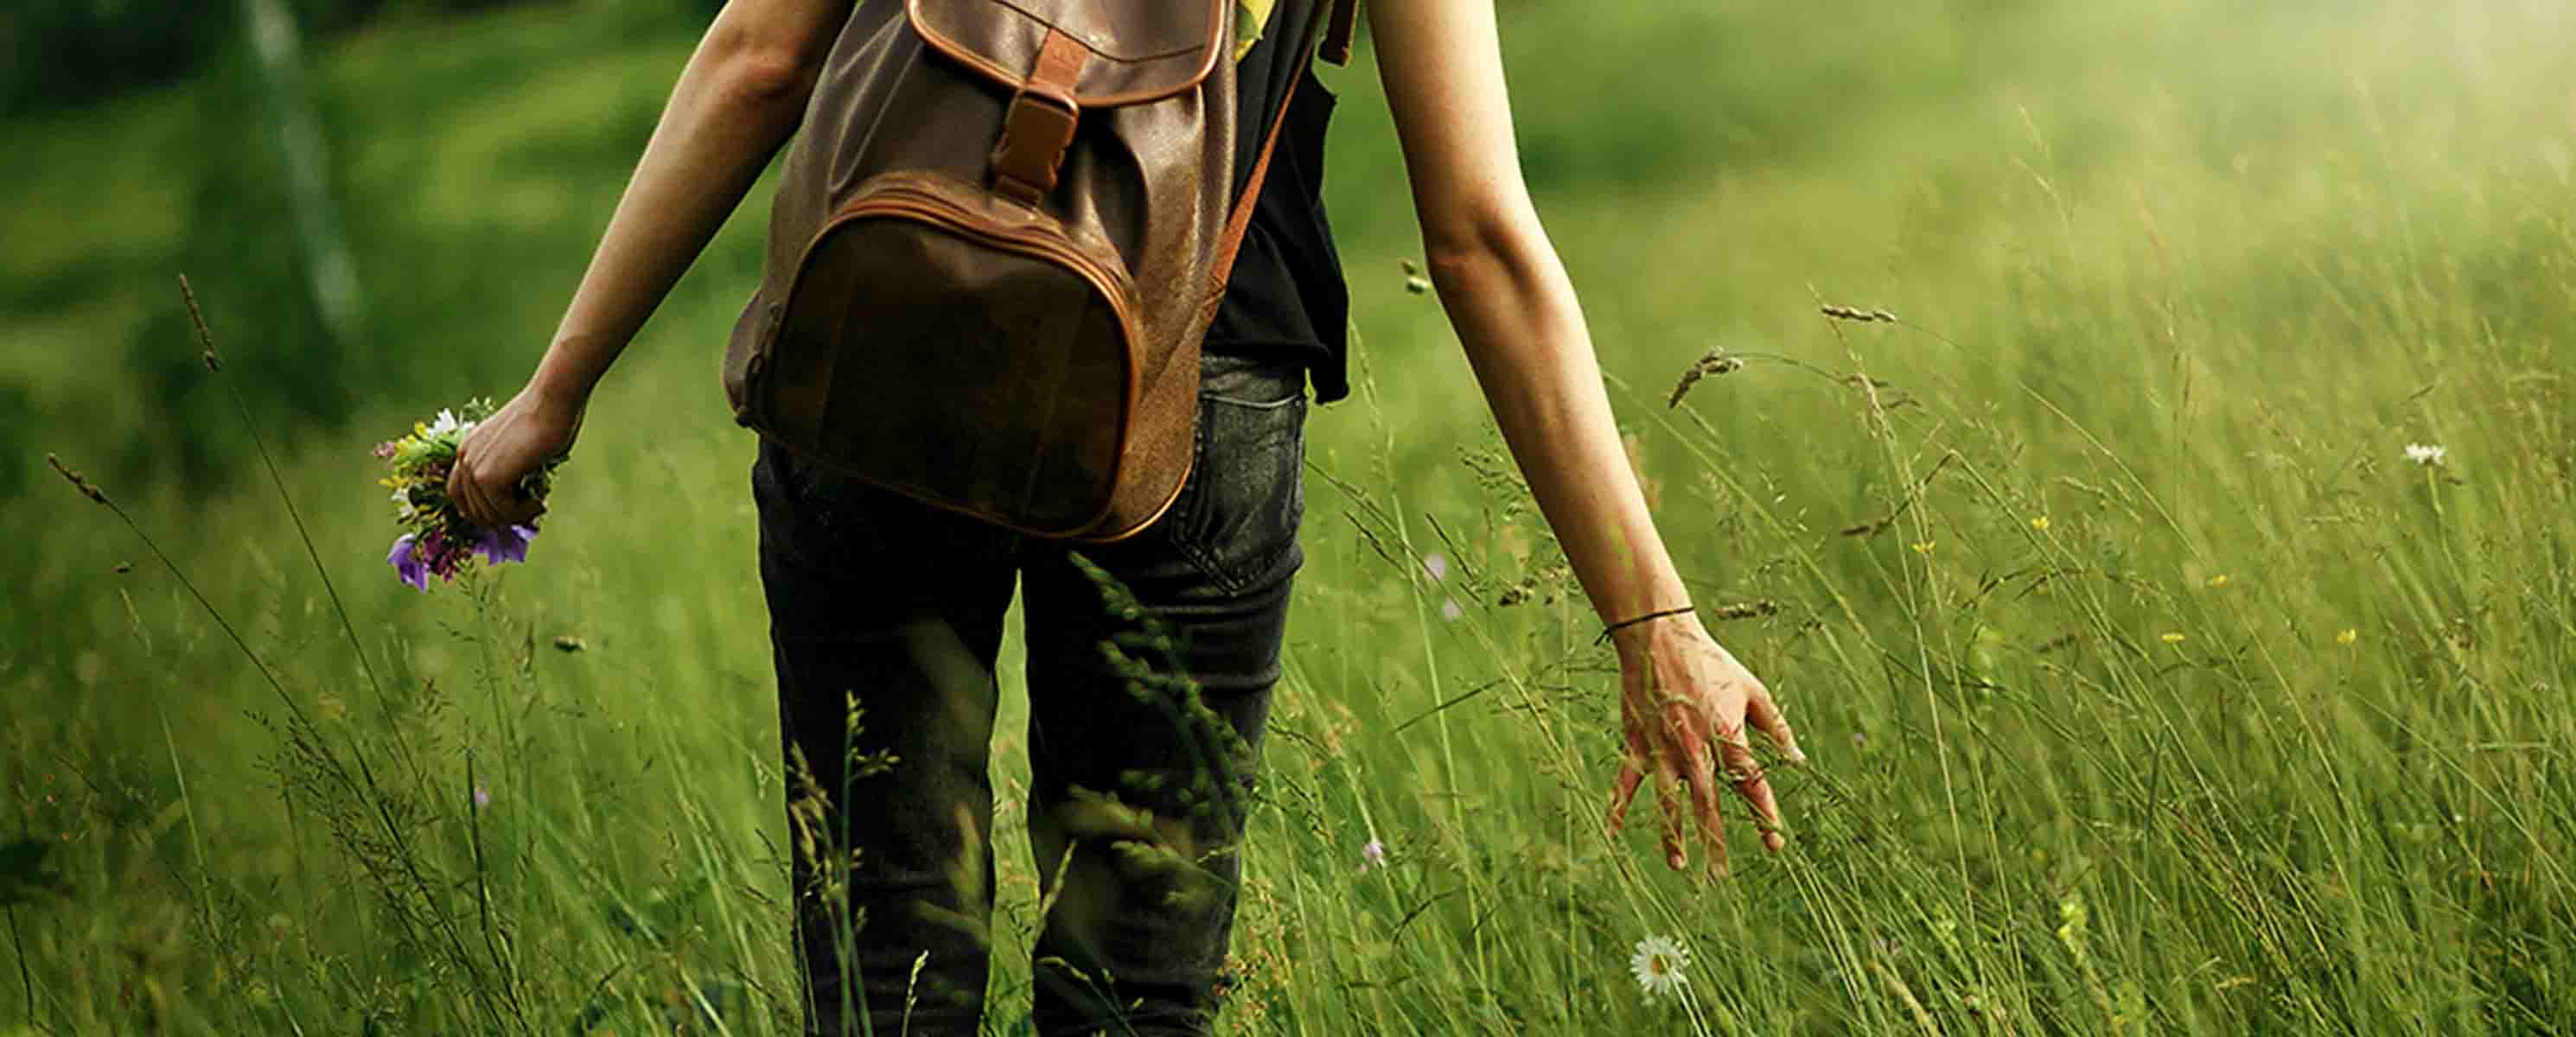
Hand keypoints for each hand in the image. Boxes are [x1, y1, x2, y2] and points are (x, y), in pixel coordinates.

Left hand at [449, 382, 583, 529]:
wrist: (553, 400)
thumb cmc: (548, 420)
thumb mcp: (519, 449)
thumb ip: (508, 472)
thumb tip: (514, 507)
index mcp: (468, 449)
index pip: (459, 496)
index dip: (483, 510)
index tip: (509, 512)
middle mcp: (464, 458)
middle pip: (474, 511)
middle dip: (503, 517)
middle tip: (530, 508)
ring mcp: (474, 468)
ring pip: (490, 515)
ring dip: (517, 516)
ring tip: (538, 500)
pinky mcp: (489, 477)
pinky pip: (505, 512)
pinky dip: (525, 512)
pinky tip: (540, 499)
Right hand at [1604, 613, 1803, 875]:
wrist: (1660, 637)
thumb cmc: (1711, 663)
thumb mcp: (1753, 690)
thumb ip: (1776, 728)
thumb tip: (1798, 760)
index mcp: (1727, 734)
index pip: (1750, 784)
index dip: (1764, 815)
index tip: (1775, 845)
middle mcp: (1694, 747)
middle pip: (1708, 804)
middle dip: (1716, 840)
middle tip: (1720, 875)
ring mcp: (1662, 747)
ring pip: (1667, 801)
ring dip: (1672, 835)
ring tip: (1679, 865)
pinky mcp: (1637, 742)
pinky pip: (1627, 781)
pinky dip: (1619, 806)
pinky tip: (1614, 833)